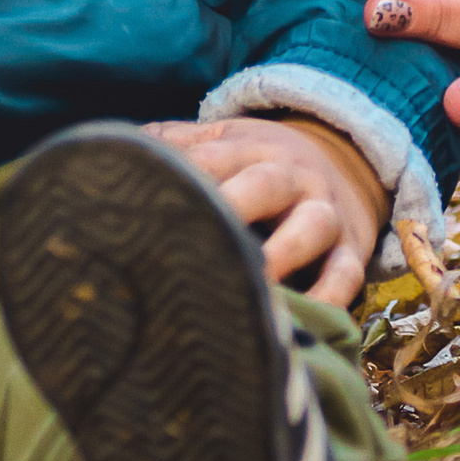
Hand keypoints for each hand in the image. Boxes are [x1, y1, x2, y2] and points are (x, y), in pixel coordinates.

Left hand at [146, 112, 384, 306]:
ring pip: (312, 225)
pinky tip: (307, 319)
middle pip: (265, 184)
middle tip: (198, 234)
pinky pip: (348, 273)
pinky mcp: (352, 249)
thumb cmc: (256, 162)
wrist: (343, 158)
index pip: (213, 157)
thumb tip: (106, 154)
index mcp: (249, 148)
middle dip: (235, 204)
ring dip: (286, 250)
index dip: (186, 175)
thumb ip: (171, 145)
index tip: (151, 202)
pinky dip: (331, 295)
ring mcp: (325, 212)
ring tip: (257, 278)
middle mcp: (291, 176)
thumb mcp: (221, 141)